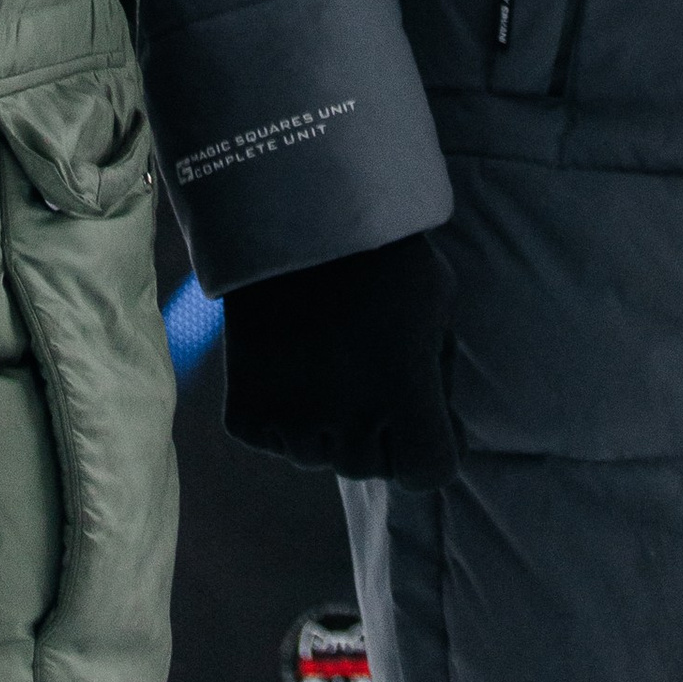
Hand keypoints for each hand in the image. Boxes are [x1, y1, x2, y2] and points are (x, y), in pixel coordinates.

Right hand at [221, 230, 459, 487]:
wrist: (289, 210)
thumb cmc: (379, 250)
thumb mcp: (435, 301)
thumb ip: (436, 369)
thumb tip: (437, 415)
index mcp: (404, 395)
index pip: (429, 471)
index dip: (433, 447)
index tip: (428, 421)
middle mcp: (349, 422)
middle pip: (370, 464)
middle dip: (378, 429)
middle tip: (367, 373)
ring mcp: (292, 423)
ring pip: (318, 455)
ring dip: (326, 425)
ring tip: (324, 362)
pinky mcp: (246, 414)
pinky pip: (271, 438)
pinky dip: (279, 414)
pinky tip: (286, 363)